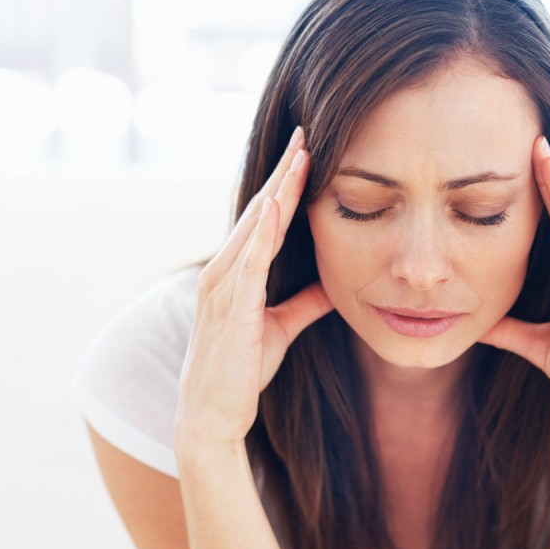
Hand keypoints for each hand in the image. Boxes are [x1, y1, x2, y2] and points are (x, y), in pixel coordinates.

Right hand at [173, 127, 334, 450]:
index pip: (266, 216)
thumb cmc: (242, 372)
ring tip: (301, 154)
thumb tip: (336, 282)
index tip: (308, 151)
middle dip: (284, 171)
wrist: (212, 416)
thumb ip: (306, 301)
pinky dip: (263, 231)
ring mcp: (222, 286)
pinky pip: (248, 261)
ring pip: (255, 226)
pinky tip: (278, 204)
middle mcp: (223, 270)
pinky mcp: (230, 307)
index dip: (286, 183)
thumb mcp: (283, 328)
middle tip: (307, 132)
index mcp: (236, 272)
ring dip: (278, 189)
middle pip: (259, 209)